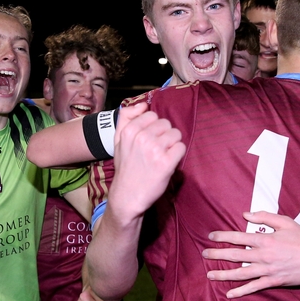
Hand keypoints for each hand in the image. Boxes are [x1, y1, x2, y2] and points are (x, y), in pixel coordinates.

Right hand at [110, 103, 184, 219]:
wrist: (127, 195)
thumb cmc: (126, 167)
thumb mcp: (118, 140)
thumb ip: (126, 118)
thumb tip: (142, 105)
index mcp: (130, 130)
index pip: (153, 115)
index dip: (154, 128)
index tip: (149, 140)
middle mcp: (142, 138)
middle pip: (166, 124)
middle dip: (164, 135)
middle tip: (157, 150)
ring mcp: (155, 150)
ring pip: (176, 134)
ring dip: (172, 145)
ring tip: (162, 156)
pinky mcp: (166, 163)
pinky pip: (181, 147)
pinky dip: (178, 155)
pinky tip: (168, 163)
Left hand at [202, 211, 299, 297]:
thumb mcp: (285, 222)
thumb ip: (264, 217)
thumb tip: (245, 214)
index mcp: (265, 239)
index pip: (238, 237)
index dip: (223, 236)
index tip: (211, 236)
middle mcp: (263, 255)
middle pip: (235, 255)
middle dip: (217, 255)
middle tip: (204, 255)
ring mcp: (268, 270)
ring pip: (241, 273)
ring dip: (223, 274)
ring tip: (210, 275)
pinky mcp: (273, 281)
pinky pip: (254, 288)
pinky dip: (241, 291)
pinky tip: (229, 294)